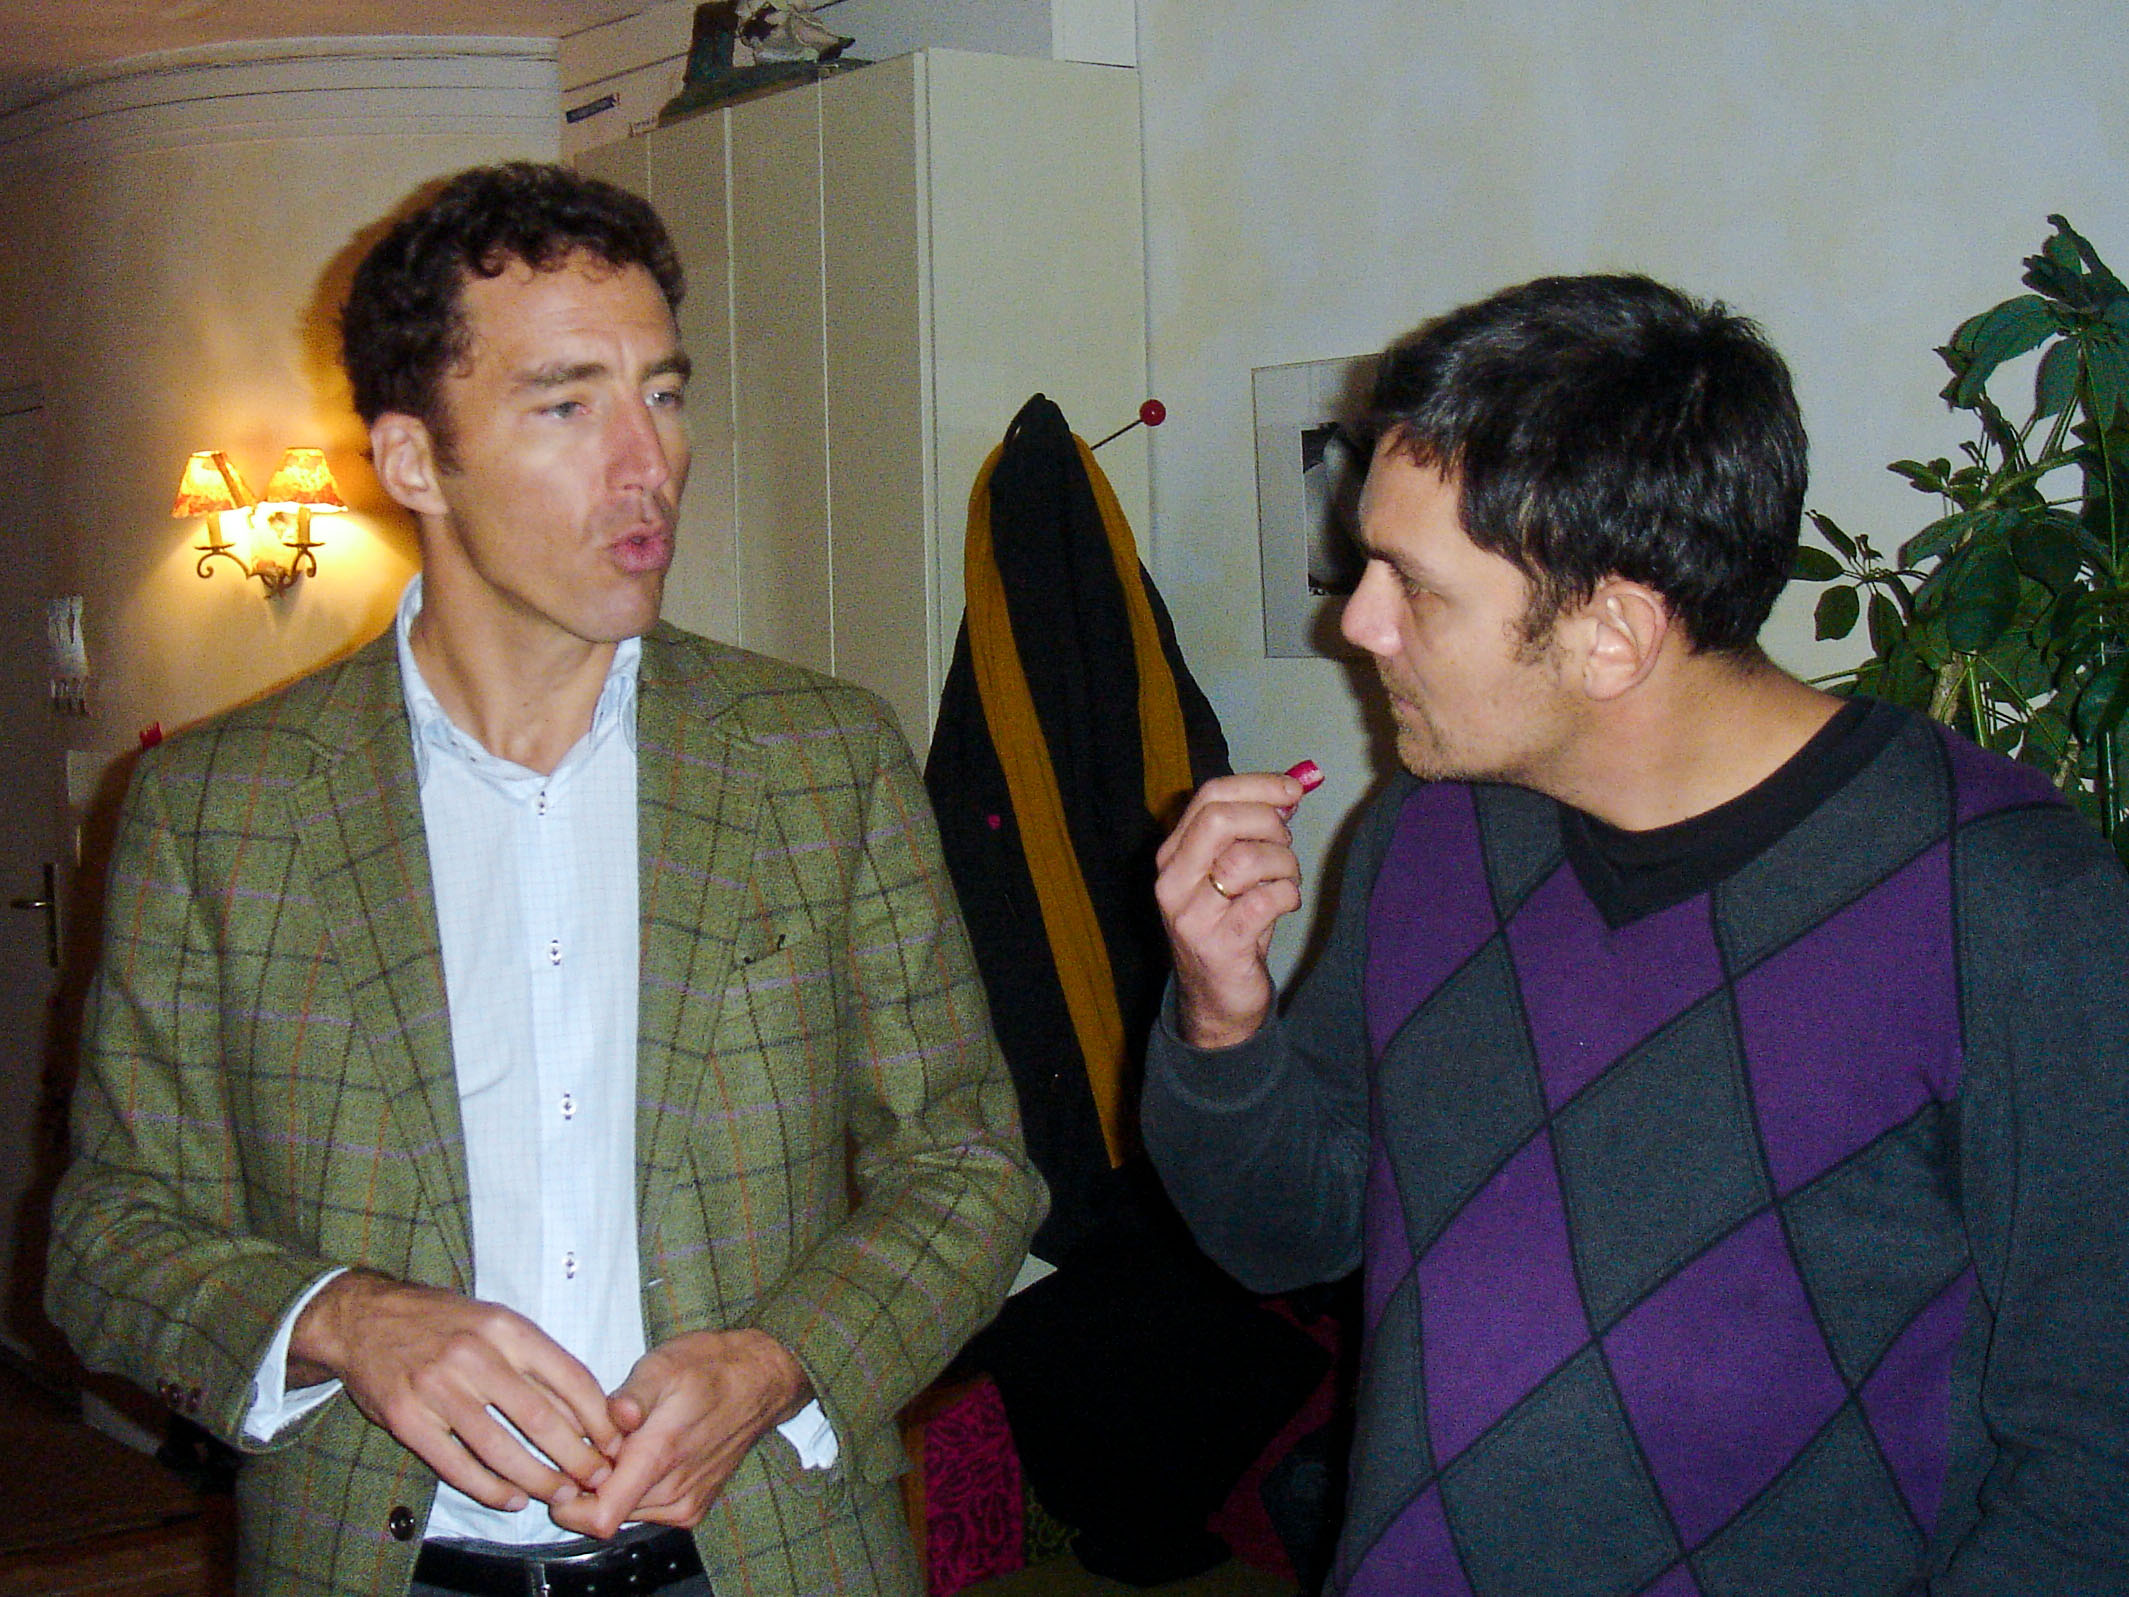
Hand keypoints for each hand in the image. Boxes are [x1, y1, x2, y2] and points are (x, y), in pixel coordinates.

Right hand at [289, 1271, 618, 1513]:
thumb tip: (586, 1409)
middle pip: (540, 1417)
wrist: (364, 1318)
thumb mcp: (495, 1322)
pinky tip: (511, 1500)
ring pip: (500, 1448)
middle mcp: (475, 1356)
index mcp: (506, 1327)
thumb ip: (536, 1361)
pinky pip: (456, 1465)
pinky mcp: (408, 1419)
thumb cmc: (442, 1322)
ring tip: (559, 1494)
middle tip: (596, 1478)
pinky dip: (489, 1489)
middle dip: (576, 1455)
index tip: (614, 1441)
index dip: (598, 1415)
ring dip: (537, 1478)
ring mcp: (438, 1389)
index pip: (568, 1376)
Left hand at [550, 1329, 810, 1537]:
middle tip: (599, 1441)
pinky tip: (644, 1452)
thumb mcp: (664, 1364)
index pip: (600, 1517)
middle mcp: (674, 1492)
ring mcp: (686, 1504)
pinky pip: (647, 1510)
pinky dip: (635, 1488)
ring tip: (625, 1442)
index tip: (565, 1471)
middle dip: (591, 1485)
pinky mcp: (693, 1507)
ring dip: (614, 1485)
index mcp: (660, 1457)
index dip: (569, 1504)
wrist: (759, 1380)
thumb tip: (617, 1416)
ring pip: (625, 1513)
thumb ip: (634, 1394)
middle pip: (605, 1514)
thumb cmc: (709, 1367)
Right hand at [1154, 770, 1308, 1049]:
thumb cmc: (1231, 925)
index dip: (1257, 785)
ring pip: (1247, 859)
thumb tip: (1290, 790)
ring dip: (1283, 865)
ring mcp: (1191, 914)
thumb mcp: (1235, 872)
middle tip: (1284, 844)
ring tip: (1285, 881)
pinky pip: (1267, 899)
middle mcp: (1172, 880)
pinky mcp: (1219, 943)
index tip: (1293, 789)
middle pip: (1220, 819)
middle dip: (1268, 823)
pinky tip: (1285, 905)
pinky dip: (1288, 896)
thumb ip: (1253, 831)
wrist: (1216, 998)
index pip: (1209, 796)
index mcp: (1173, 854)